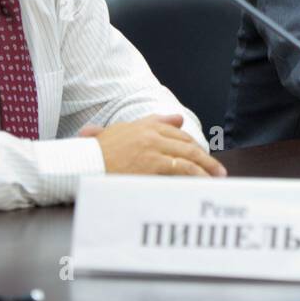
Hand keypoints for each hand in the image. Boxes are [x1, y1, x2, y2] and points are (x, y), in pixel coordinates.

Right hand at [78, 114, 225, 176]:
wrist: (81, 165)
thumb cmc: (94, 154)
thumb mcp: (118, 132)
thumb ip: (148, 122)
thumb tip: (175, 117)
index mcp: (143, 126)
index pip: (176, 131)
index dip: (191, 144)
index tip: (202, 154)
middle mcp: (151, 134)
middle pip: (187, 143)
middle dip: (205, 157)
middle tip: (217, 170)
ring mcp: (153, 148)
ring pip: (188, 156)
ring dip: (206, 168)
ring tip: (217, 178)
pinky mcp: (153, 164)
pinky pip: (182, 170)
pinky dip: (196, 176)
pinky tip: (204, 183)